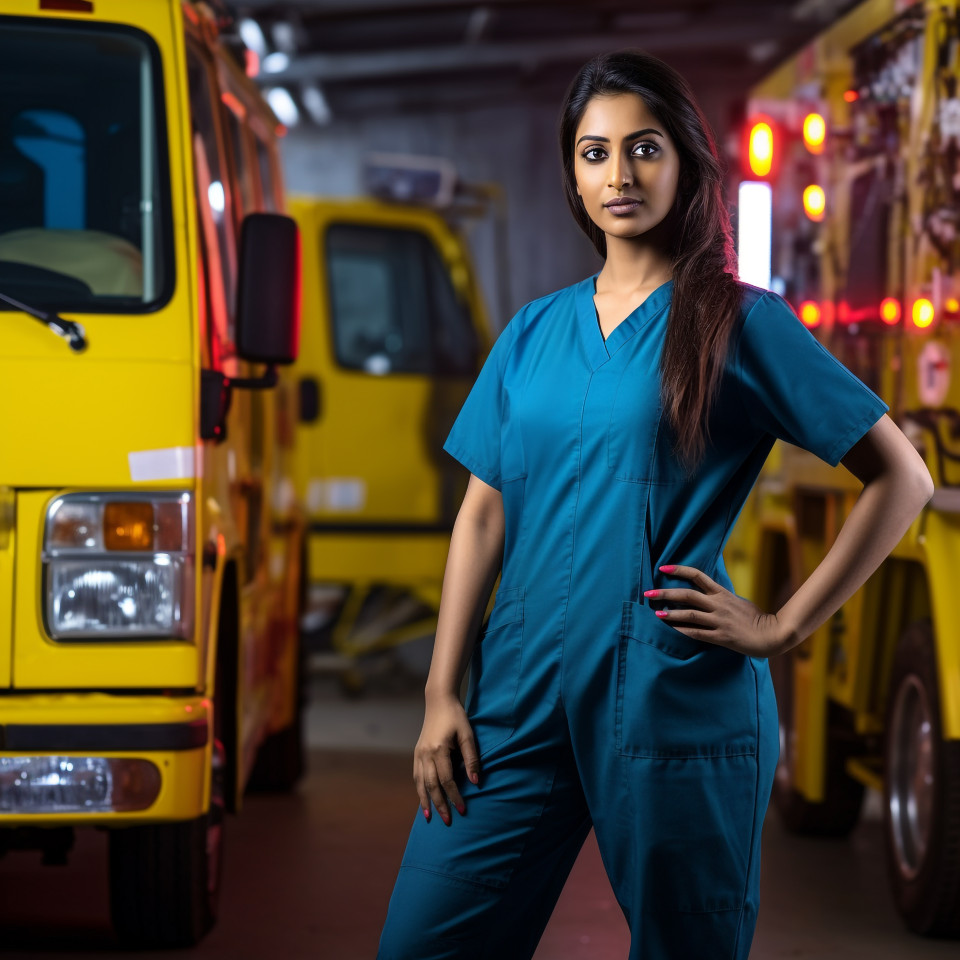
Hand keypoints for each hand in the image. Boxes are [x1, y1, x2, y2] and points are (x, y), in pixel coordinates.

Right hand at [413, 691, 479, 825]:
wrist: (438, 702)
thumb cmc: (456, 717)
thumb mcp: (468, 734)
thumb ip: (471, 759)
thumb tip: (475, 783)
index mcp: (438, 749)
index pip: (447, 780)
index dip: (455, 796)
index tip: (463, 810)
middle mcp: (425, 754)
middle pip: (431, 786)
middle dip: (440, 804)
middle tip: (448, 821)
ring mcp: (419, 754)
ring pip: (420, 783)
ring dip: (425, 801)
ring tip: (430, 817)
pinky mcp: (417, 753)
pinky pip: (417, 776)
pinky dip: (419, 789)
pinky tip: (423, 799)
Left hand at [644, 563, 790, 657]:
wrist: (771, 635)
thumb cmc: (755, 617)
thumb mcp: (737, 600)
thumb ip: (720, 596)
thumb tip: (704, 592)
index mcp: (722, 593)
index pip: (697, 575)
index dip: (679, 570)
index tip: (662, 567)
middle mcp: (718, 605)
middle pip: (687, 595)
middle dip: (666, 593)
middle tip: (649, 593)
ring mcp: (719, 621)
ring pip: (690, 615)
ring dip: (671, 614)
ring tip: (656, 613)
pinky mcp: (721, 637)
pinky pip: (697, 634)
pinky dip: (683, 632)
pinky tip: (671, 631)